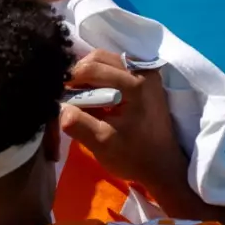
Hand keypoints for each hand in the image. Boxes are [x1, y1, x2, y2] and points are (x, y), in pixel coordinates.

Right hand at [59, 51, 194, 206]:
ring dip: (90, 74)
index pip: (92, 68)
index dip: (71, 80)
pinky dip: (102, 76)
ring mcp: (147, 73)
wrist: (163, 167)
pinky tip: (98, 96)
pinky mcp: (147, 79)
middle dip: (80, 74)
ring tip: (83, 97)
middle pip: (99, 57)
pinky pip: (117, 67)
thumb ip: (79, 124)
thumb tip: (60, 108)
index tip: (62, 98)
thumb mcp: (102, 144)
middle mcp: (143, 71)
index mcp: (134, 84)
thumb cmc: (135, 157)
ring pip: (107, 60)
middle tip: (71, 96)